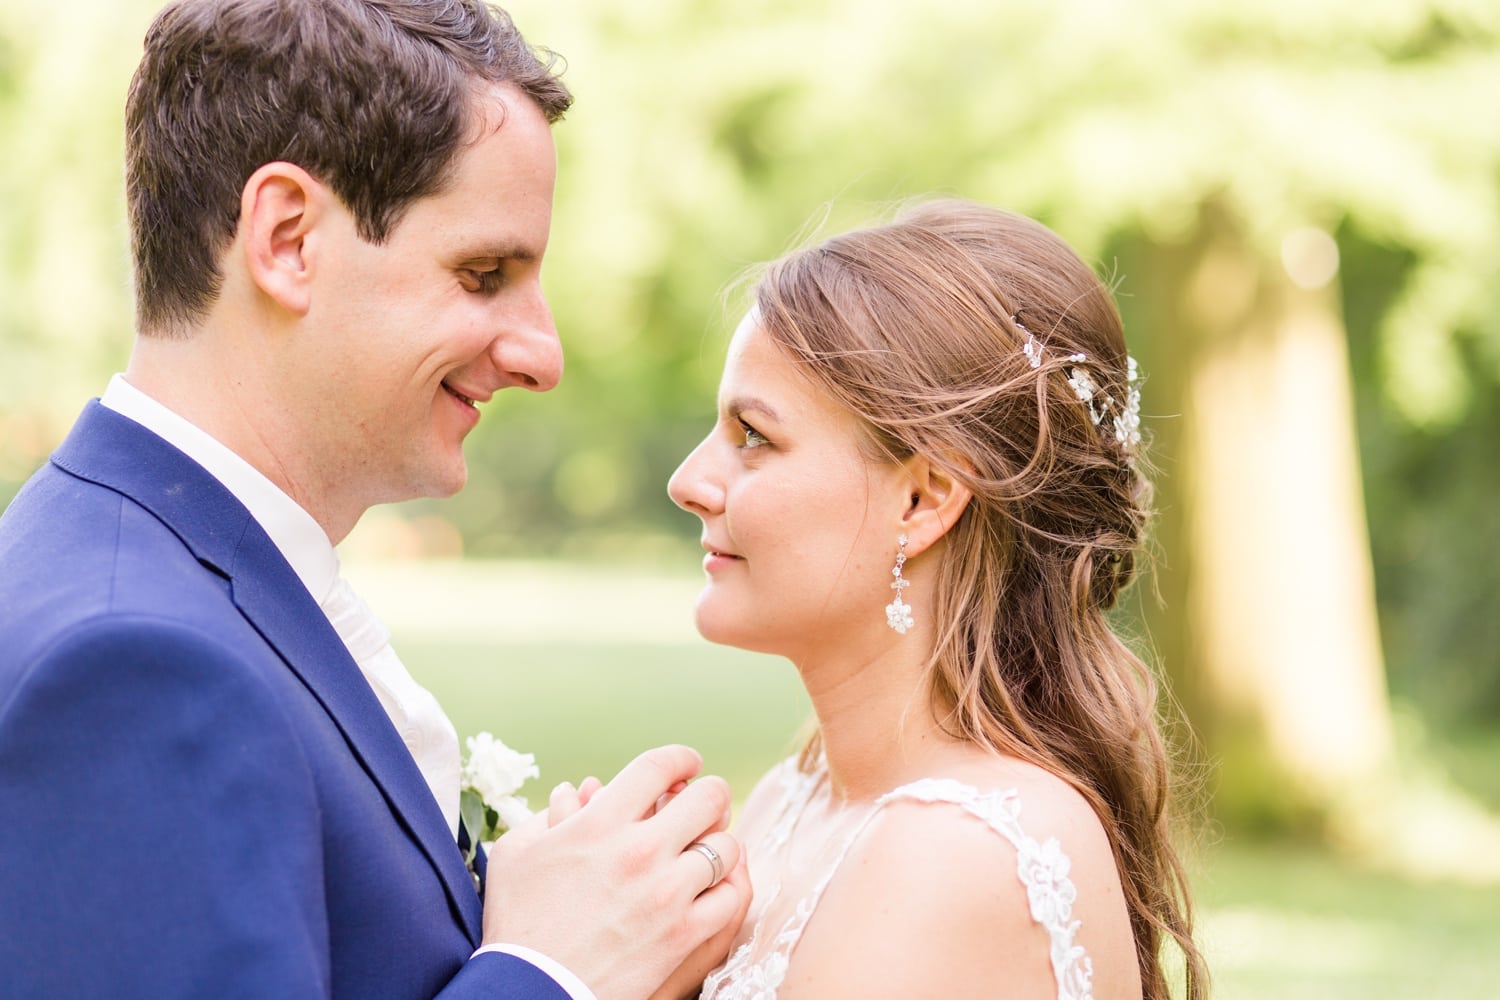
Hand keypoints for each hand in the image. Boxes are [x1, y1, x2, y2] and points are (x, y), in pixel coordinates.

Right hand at [481, 745, 743, 999]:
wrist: (531, 991)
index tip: (687, 765)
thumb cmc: (517, 923)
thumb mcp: (516, 855)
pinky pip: (731, 897)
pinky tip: (712, 889)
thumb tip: (575, 792)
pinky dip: (727, 889)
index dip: (681, 759)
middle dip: (710, 796)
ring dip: (717, 846)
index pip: (659, 765)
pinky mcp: (683, 933)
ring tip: (706, 852)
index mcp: (600, 822)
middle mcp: (640, 849)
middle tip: (704, 807)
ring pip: (726, 847)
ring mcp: (667, 892)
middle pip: (708, 798)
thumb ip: (548, 816)